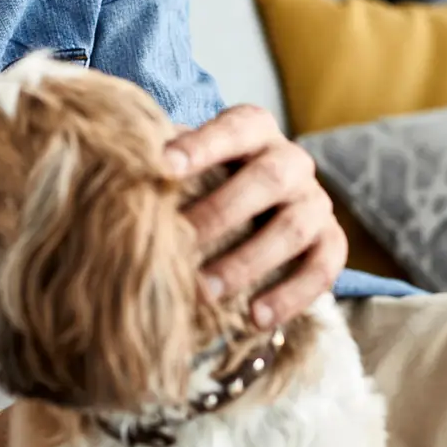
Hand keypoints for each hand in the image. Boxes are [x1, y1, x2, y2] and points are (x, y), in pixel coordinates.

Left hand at [166, 105, 345, 328]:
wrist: (257, 206)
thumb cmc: (207, 179)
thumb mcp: (187, 160)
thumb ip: (163, 157)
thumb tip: (116, 164)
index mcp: (255, 130)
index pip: (234, 128)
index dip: (202, 146)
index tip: (162, 166)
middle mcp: (292, 161)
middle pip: (268, 179)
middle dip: (221, 213)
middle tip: (180, 244)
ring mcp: (316, 202)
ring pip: (292, 229)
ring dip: (247, 262)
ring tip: (204, 292)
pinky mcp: (331, 242)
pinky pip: (322, 269)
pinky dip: (290, 296)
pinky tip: (254, 318)